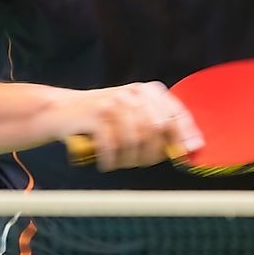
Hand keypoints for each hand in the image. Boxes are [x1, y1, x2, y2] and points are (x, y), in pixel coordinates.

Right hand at [56, 82, 204, 171]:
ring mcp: (114, 101)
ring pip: (135, 139)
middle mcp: (134, 92)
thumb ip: (159, 129)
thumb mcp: (133, 117)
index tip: (187, 154)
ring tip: (120, 162)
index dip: (184, 135)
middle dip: (151, 153)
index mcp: (148, 91)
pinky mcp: (95, 113)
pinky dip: (110, 160)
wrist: (62, 111)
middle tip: (139, 163)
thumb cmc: (103, 120)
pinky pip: (112, 145)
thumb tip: (191, 148)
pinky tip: (106, 162)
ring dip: (129, 159)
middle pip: (156, 129)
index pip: (175, 113)